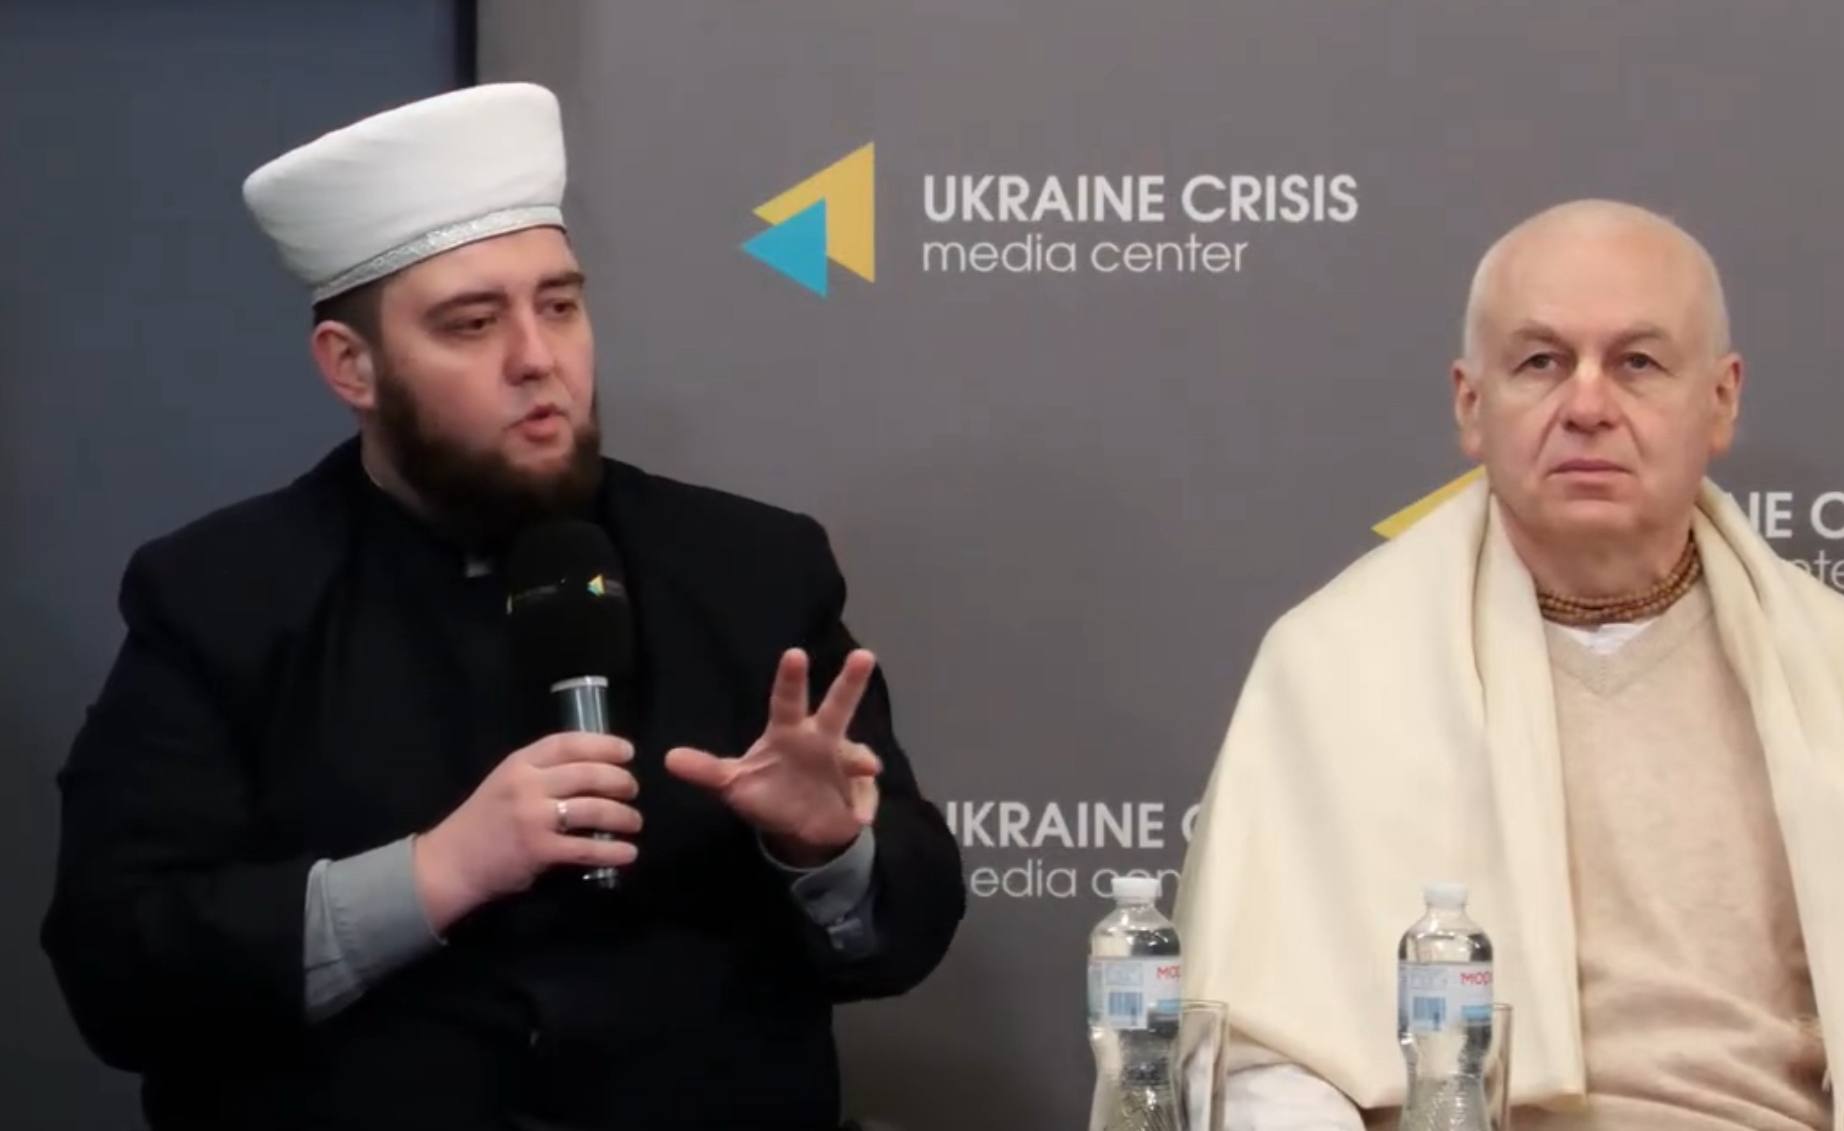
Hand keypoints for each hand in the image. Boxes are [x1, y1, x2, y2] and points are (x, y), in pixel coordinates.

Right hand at [413, 732, 640, 931]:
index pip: (569, 743)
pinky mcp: (538, 850)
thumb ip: (540, 772)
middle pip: (588, 774)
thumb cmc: (483, 821)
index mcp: (519, 763)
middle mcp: (527, 785)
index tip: (628, 751)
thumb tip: (594, 769)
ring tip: (635, 822)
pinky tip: (628, 853)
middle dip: (621, 781)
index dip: (604, 744)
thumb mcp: (505, 783)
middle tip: (634, 790)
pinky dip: (613, 851)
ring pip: (594, 809)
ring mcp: (533, 818)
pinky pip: (587, 848)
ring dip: (623, 816)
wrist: (450, 863)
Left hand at [665, 648, 881, 865]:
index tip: (795, 654)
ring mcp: (843, 766)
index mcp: (788, 732)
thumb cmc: (767, 791)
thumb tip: (668, 758)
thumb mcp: (733, 783)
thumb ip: (706, 771)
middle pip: (837, 708)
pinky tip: (858, 820)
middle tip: (863, 656)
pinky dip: (863, 806)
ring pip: (857, 753)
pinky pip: (864, 797)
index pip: (787, 701)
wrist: (800, 827)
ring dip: (861, 758)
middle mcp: (820, 740)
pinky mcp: (857, 793)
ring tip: (866, 767)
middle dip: (850, 683)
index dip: (790, 679)